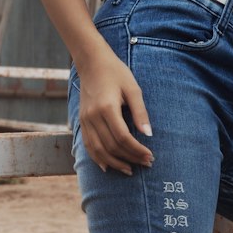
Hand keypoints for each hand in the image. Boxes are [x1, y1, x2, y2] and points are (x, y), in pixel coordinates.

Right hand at [76, 46, 153, 174]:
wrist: (92, 63)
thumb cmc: (116, 73)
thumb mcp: (133, 89)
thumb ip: (140, 112)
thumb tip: (149, 134)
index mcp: (107, 108)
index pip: (123, 137)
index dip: (137, 150)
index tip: (150, 156)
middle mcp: (93, 117)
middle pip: (111, 147)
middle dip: (130, 158)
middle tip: (146, 164)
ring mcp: (85, 120)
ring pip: (98, 150)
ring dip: (114, 163)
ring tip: (130, 169)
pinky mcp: (82, 122)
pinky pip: (88, 146)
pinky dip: (98, 158)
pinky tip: (108, 167)